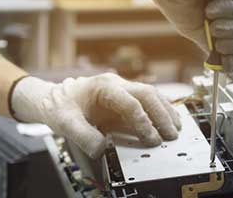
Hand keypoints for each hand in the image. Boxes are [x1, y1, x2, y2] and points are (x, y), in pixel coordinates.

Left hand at [11, 74, 180, 158]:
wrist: (56, 98)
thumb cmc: (60, 106)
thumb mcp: (65, 122)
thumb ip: (83, 136)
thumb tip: (103, 148)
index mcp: (104, 86)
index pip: (130, 102)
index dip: (143, 122)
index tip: (151, 139)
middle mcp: (116, 84)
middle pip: (147, 94)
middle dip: (161, 114)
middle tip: (171, 134)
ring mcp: (122, 89)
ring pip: (151, 94)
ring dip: (165, 110)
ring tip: (176, 127)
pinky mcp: (124, 97)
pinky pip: (147, 100)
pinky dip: (159, 109)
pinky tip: (167, 119)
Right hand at [153, 0, 232, 71]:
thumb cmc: (177, 5)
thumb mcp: (197, 33)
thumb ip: (214, 47)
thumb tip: (227, 67)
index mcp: (229, 16)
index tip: (227, 63)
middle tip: (217, 42)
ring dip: (232, 28)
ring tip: (211, 21)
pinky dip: (230, 11)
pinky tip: (211, 8)